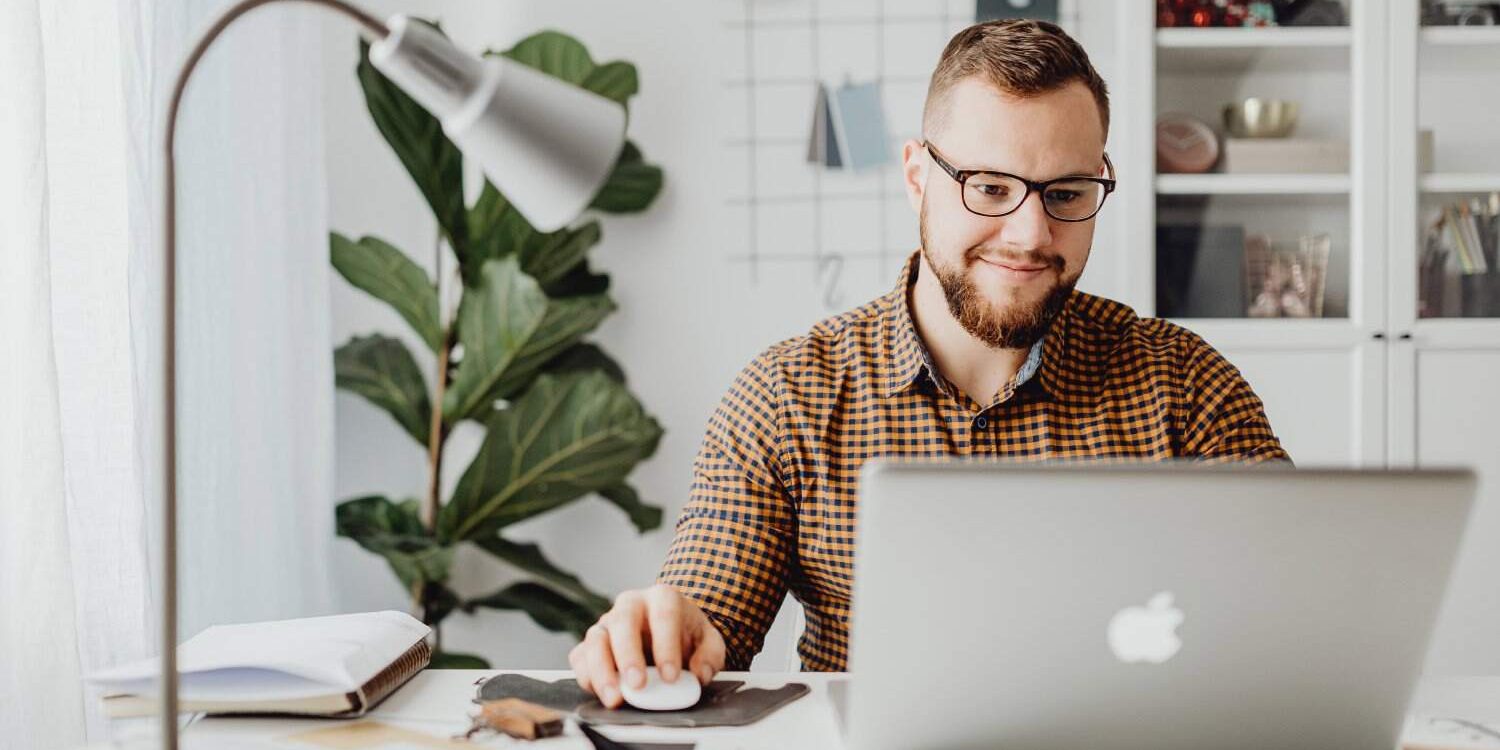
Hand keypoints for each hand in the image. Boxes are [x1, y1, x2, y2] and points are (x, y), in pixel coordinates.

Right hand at [568, 583, 726, 708]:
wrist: (668, 633)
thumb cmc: (686, 634)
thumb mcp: (708, 641)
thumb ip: (710, 656)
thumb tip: (698, 674)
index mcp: (662, 598)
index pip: (663, 615)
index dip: (666, 646)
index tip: (671, 676)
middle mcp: (630, 605)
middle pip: (622, 622)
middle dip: (628, 655)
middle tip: (637, 684)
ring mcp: (607, 623)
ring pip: (595, 640)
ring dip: (602, 671)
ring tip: (615, 698)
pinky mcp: (591, 644)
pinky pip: (580, 657)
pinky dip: (586, 676)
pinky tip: (600, 693)